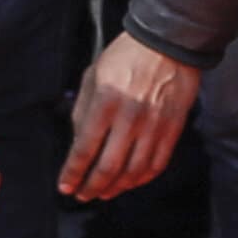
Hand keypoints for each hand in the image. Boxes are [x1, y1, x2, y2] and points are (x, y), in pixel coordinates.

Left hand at [61, 32, 201, 203]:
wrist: (168, 42)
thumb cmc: (125, 58)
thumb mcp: (93, 76)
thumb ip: (83, 111)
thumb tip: (78, 144)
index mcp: (105, 102)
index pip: (84, 149)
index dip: (73, 173)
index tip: (65, 187)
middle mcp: (129, 117)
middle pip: (108, 167)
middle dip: (92, 187)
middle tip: (83, 195)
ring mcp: (154, 126)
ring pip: (133, 171)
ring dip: (116, 188)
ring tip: (104, 193)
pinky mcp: (173, 129)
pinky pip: (156, 164)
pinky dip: (141, 179)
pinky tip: (129, 182)